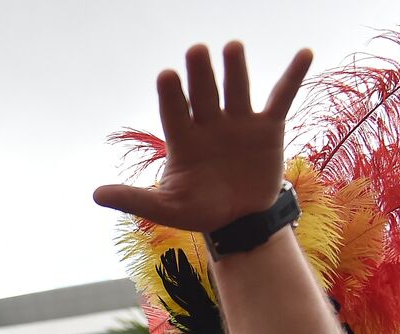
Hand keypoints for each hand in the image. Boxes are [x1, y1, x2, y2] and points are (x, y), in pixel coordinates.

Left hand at [94, 42, 312, 231]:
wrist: (238, 220)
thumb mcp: (164, 208)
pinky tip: (304, 53)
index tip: (166, 75)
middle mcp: (209, 126)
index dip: (171, 96)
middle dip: (199, 75)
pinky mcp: (268, 128)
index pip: (174, 114)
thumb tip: (95, 194)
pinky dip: (292, 77)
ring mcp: (238, 123)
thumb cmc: (197, 211)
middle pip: (203, 95)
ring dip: (234, 70)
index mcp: (183, 142)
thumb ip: (133, 199)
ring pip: (236, 91)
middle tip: (195, 51)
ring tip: (231, 47)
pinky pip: (281, 98)